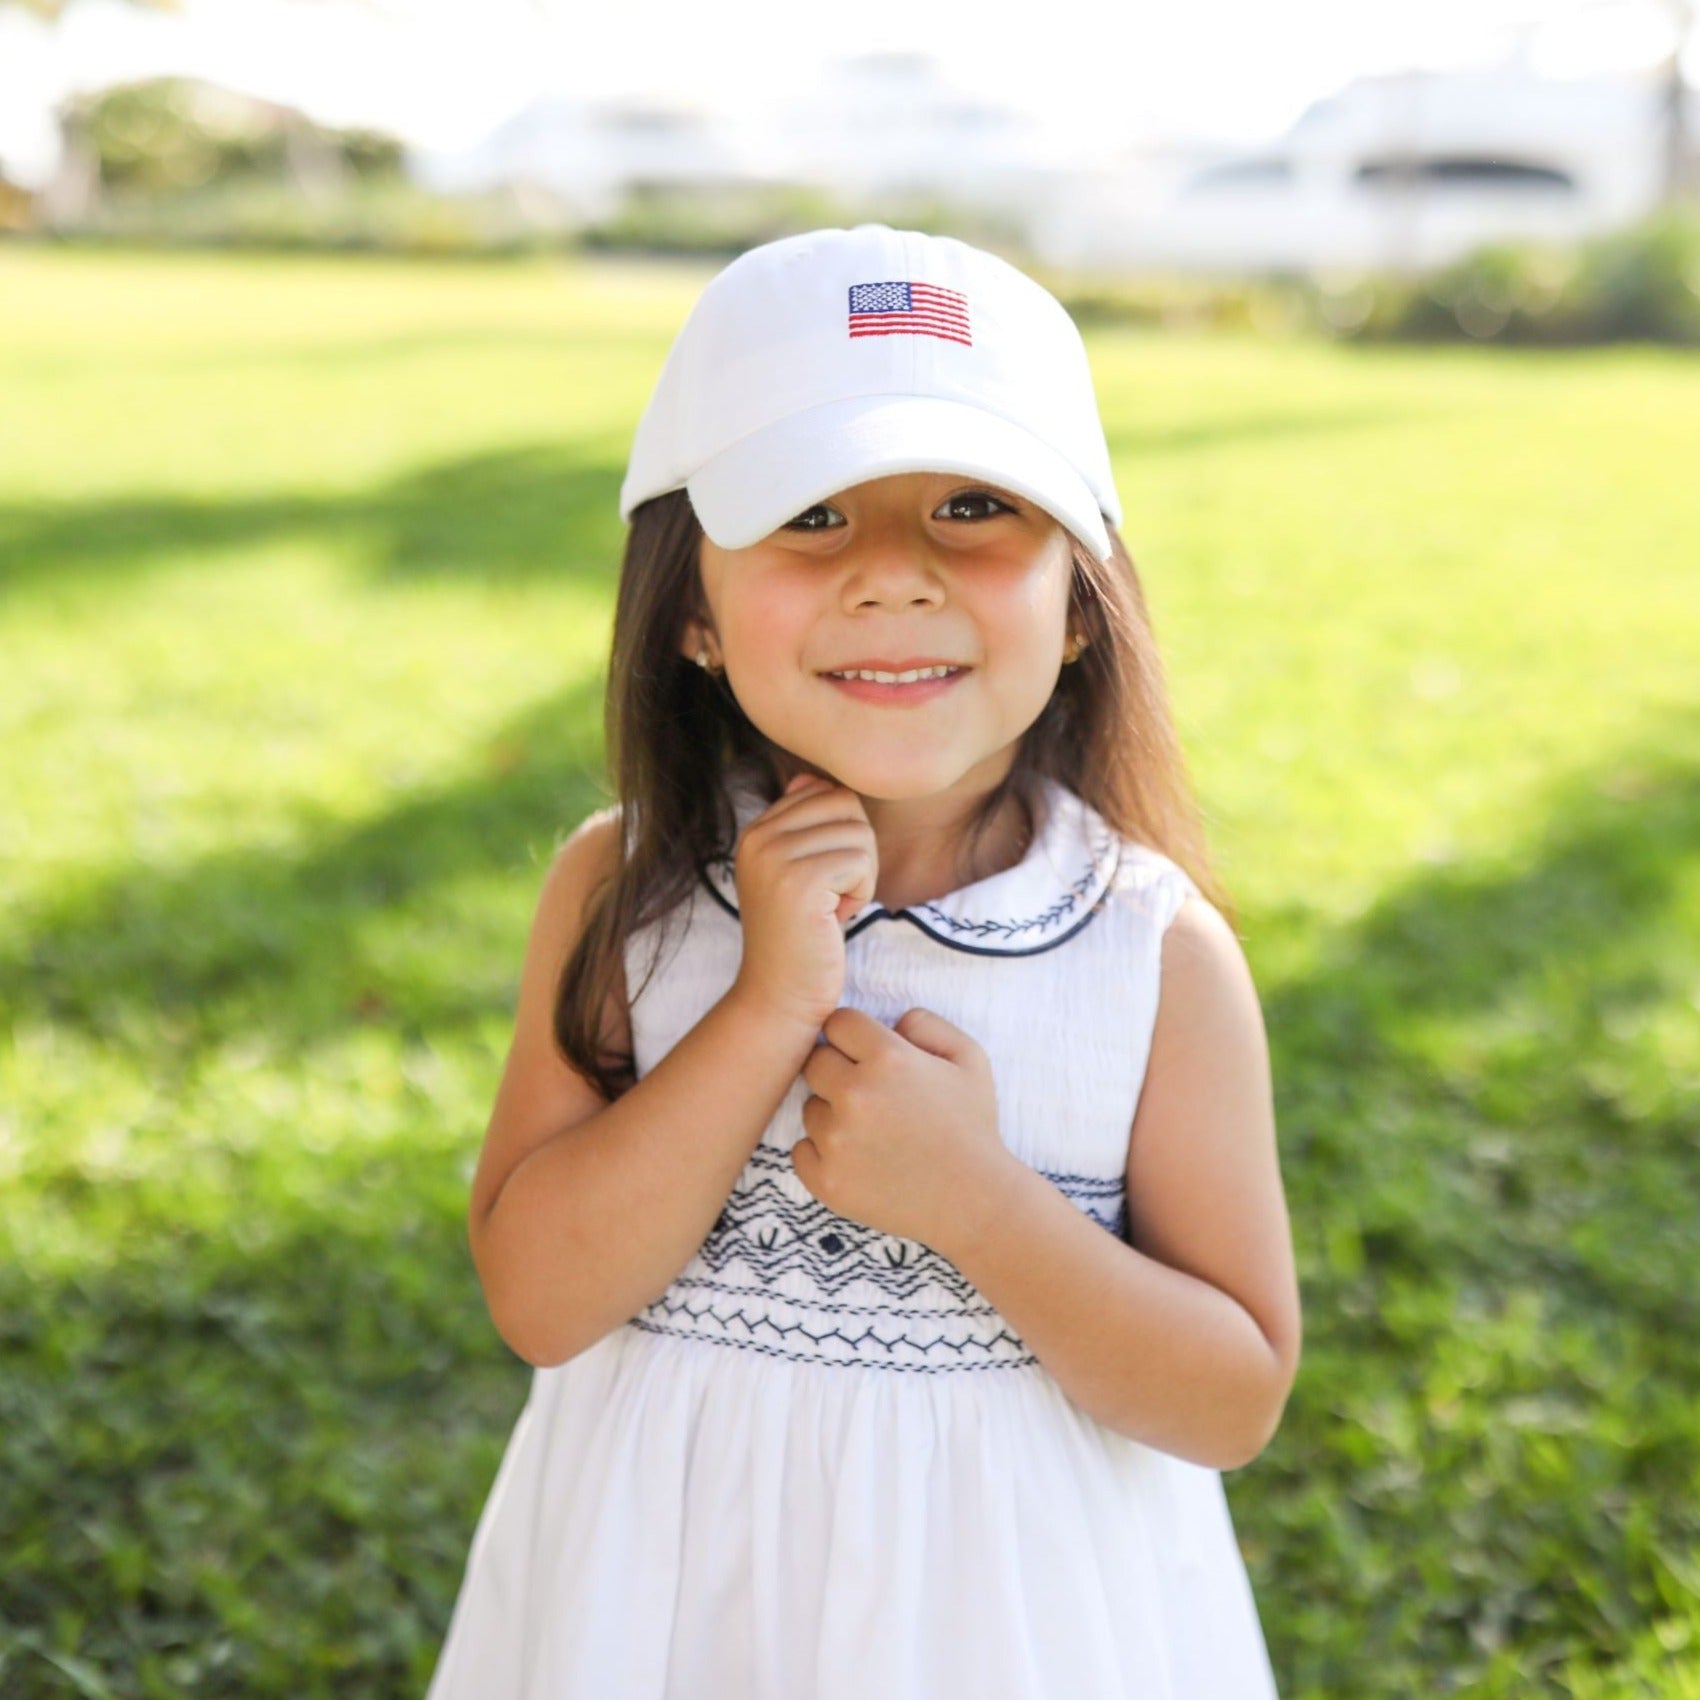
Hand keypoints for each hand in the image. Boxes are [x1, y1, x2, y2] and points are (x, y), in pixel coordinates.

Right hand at [729, 772, 878, 1032]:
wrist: (779, 996)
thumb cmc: (801, 937)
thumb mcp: (795, 873)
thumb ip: (803, 825)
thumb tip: (813, 777)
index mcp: (756, 830)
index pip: (825, 792)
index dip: (841, 835)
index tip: (824, 878)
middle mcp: (758, 836)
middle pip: (846, 805)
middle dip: (857, 850)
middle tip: (835, 893)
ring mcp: (775, 857)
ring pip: (859, 832)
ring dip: (861, 875)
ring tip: (832, 908)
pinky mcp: (799, 881)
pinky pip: (862, 860)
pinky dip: (862, 892)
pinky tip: (837, 918)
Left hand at [791, 1004, 1016, 1250]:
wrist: (975, 1202)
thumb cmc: (973, 1126)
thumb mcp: (969, 1058)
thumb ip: (926, 1023)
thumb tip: (891, 1022)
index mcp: (888, 1059)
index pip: (838, 1022)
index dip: (854, 1036)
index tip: (867, 1054)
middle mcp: (856, 1095)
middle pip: (815, 1061)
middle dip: (838, 1071)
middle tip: (871, 1095)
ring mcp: (837, 1140)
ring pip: (809, 1107)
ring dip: (832, 1114)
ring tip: (873, 1133)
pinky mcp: (826, 1180)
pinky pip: (801, 1150)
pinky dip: (822, 1154)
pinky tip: (859, 1158)